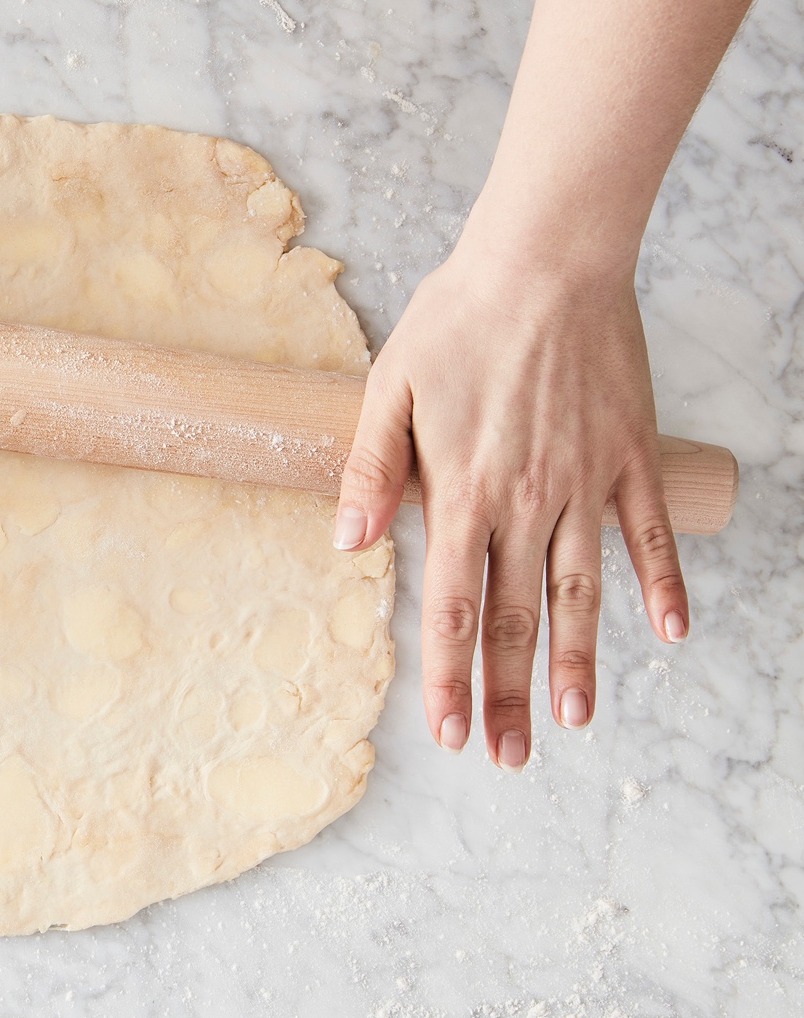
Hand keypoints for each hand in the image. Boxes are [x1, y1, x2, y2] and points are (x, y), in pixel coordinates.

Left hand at [332, 237, 687, 769]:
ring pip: (582, 592)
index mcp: (462, 492)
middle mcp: (527, 501)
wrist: (547, 260)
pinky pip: (648, 534)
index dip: (447, 676)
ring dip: (579, 662)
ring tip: (576, 722)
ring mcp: (585, 483)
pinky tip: (670, 633)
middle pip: (514, 618)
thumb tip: (347, 546)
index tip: (449, 733)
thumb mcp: (388, 389)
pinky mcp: (630, 455)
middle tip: (509, 757)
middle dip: (508, 695)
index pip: (448, 607)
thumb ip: (369, 472)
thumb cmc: (458, 320)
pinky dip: (662, 584)